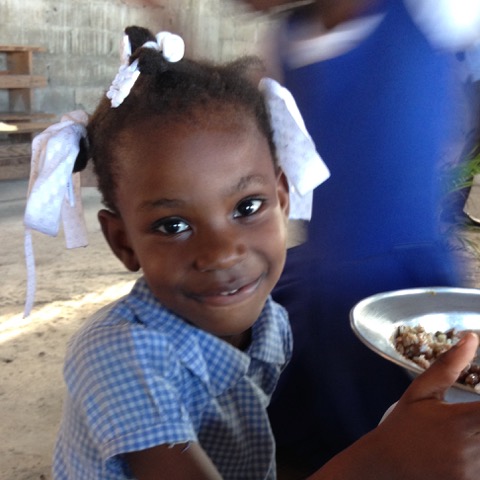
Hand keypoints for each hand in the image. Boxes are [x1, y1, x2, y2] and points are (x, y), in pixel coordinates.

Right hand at [309, 332, 479, 479]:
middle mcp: (472, 449)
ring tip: (469, 427)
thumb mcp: (420, 392)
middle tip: (474, 414)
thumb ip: (447, 366)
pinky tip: (468, 441)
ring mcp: (473, 472)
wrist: (386, 467)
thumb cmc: (404, 425)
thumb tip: (471, 338)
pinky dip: (479, 451)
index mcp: (460, 421)